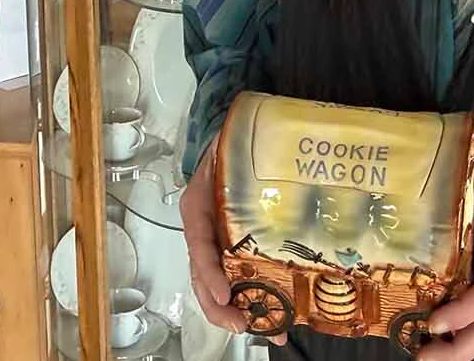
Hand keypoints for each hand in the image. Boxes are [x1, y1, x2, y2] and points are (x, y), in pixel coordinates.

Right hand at [180, 139, 288, 344]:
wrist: (234, 141)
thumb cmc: (230, 144)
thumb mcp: (226, 146)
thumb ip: (232, 154)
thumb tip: (249, 149)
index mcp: (198, 207)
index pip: (199, 245)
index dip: (210, 274)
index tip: (226, 295)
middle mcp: (204, 230)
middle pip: (203, 277)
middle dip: (220, 307)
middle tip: (242, 325)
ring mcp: (219, 243)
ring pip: (219, 285)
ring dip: (237, 312)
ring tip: (267, 331)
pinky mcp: (236, 249)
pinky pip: (238, 279)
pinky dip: (253, 300)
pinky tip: (276, 317)